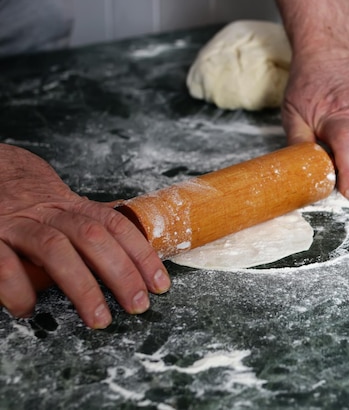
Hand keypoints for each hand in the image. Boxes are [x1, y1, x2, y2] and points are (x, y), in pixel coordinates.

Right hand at [0, 144, 170, 327]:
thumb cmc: (32, 204)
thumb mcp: (67, 207)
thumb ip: (95, 223)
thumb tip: (138, 236)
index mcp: (74, 208)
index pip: (117, 227)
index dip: (141, 255)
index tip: (160, 285)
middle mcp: (49, 213)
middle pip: (93, 238)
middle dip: (121, 274)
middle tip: (138, 305)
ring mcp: (17, 224)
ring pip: (55, 250)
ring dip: (82, 287)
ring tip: (99, 319)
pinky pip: (3, 263)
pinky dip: (18, 288)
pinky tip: (28, 308)